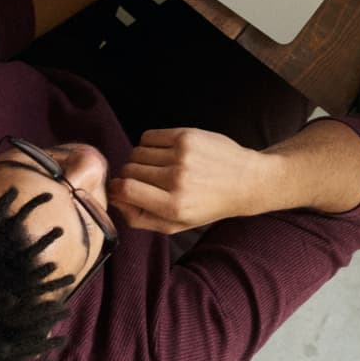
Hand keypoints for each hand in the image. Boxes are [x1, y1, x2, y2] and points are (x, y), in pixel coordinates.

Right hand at [109, 126, 277, 234]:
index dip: (116, 188)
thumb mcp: (175, 225)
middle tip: (145, 180)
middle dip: (129, 175)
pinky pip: (149, 136)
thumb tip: (114, 199)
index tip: (120, 189)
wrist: (245, 180)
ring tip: (158, 167)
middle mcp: (176, 179)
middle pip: (129, 170)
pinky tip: (163, 153)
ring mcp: (182, 154)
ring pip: (137, 152)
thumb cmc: (208, 205)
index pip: (125, 189)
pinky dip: (149, 145)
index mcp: (172, 205)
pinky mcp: (187, 135)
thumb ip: (140, 218)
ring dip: (140, 160)